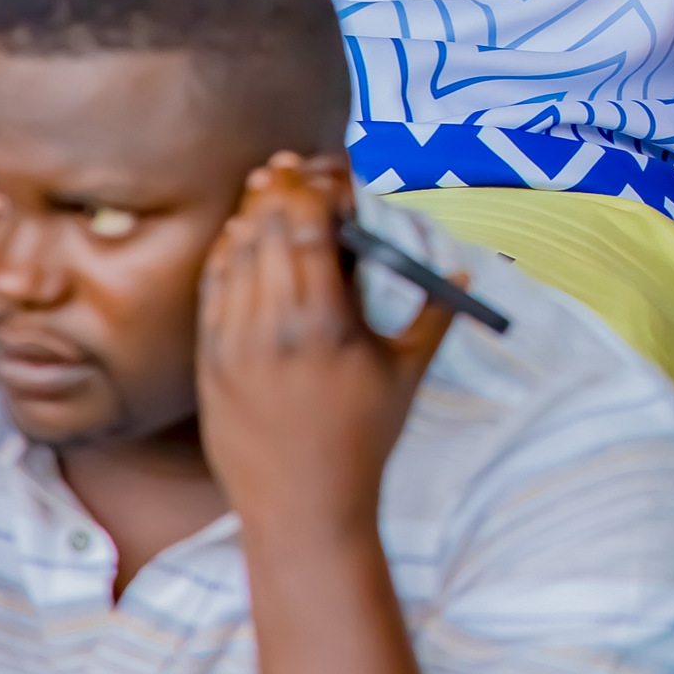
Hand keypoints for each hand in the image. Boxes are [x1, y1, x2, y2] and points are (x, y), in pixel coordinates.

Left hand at [196, 155, 457, 537]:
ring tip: (262, 193)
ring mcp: (233, 345)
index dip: (311, 190)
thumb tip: (464, 276)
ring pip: (233, 256)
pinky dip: (224, 256)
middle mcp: (274, 328)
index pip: (310, 231)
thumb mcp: (406, 375)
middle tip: (285, 166)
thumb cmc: (363, 441)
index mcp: (328, 325)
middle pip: (267, 233)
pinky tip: (236, 241)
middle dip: (277, 192)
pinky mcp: (209, 363)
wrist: (301, 507)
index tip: (319, 171)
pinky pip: (211, 291)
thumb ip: (434, 317)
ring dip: (248, 218)